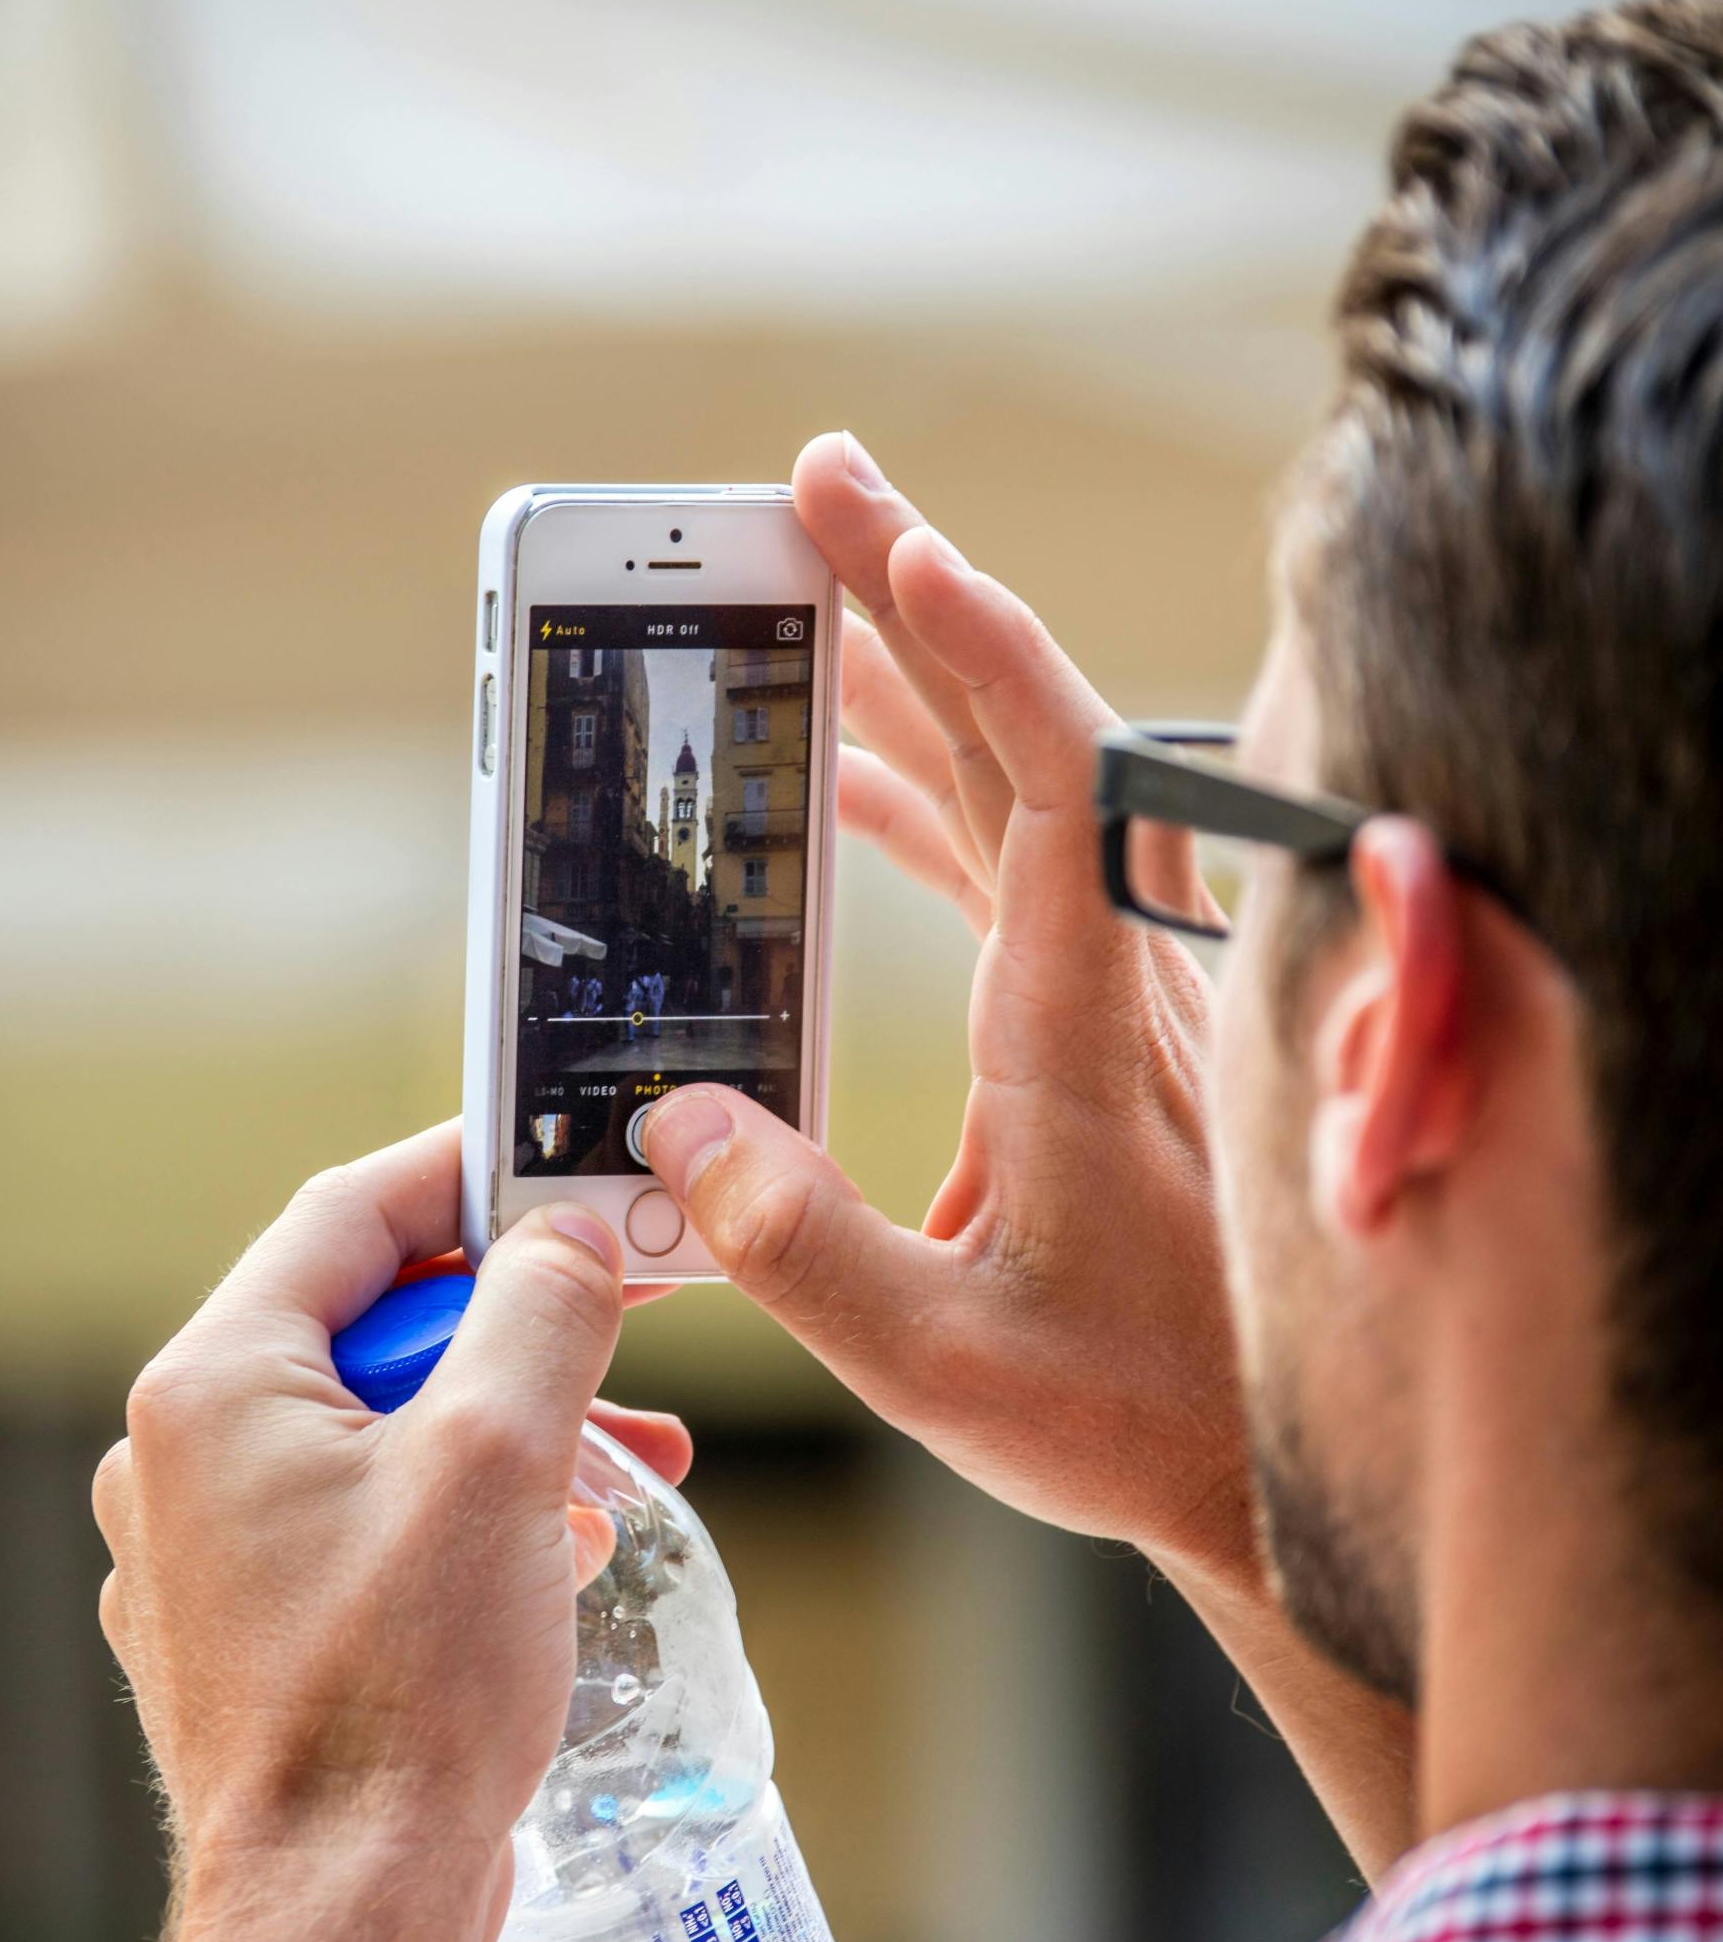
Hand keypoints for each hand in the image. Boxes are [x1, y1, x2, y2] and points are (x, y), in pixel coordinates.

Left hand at [92, 1124, 639, 1941]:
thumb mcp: (500, 1459)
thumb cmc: (405, 1694)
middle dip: (517, 1330)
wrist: (340, 1922)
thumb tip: (567, 1236)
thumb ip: (540, 1312)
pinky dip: (461, 1513)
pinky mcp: (249, 1637)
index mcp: (213, 1387)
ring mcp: (205, 1556)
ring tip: (626, 1474)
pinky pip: (362, 1523)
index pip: (350, 1214)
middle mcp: (180, 1459)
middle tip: (632, 1334)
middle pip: (371, 1326)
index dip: (471, 1174)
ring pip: (378, 1432)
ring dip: (508, 1429)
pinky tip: (553, 1556)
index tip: (568, 1163)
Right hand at [642, 432, 1250, 1574]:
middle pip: (1020, 736)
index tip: (895, 542)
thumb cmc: (1134, 1414)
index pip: (1046, 783)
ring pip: (1014, 788)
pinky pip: (1007, 865)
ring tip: (801, 588)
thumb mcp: (943, 1366)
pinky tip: (838, 785)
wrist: (1265, 1458)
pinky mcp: (1097, 1019)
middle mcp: (1112, 975)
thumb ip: (803, 1249)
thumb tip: (675, 1126)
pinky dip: (920, 797)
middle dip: (912, 596)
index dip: (977, 648)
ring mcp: (1111, 987)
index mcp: (1085, 1026)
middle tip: (811, 484)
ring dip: (912, 681)